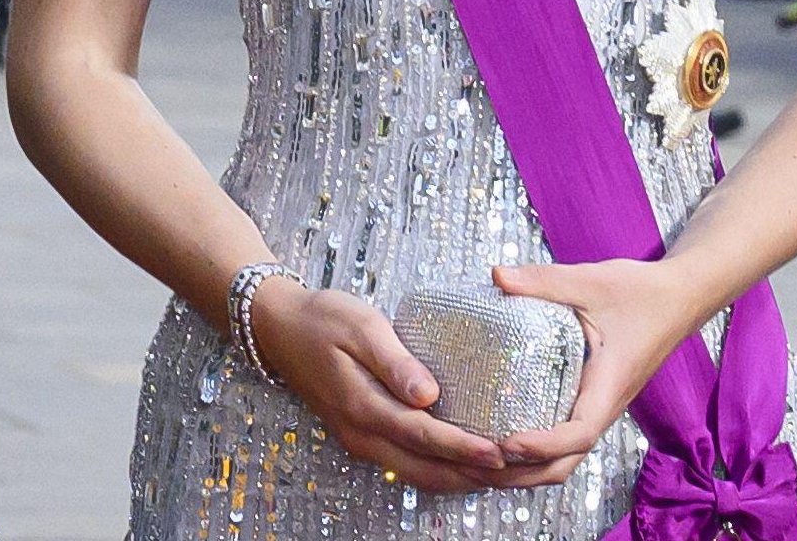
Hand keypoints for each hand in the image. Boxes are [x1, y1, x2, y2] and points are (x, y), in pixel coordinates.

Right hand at [250, 278, 507, 493]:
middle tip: (517, 472)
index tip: (501, 451)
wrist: (279, 328)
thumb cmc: (322, 319)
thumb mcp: (360, 326)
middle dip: (473, 476)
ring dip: (461, 478)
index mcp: (364, 408)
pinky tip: (468, 460)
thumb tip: (429, 393)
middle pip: (427, 470)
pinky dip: (442, 469)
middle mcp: (364, 436)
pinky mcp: (365, 435)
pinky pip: (410, 463)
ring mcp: (363, 441)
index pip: (424, 436)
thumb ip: (395, 362)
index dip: (464, 448)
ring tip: (504, 474)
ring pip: (419, 474)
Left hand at [485, 258, 684, 489]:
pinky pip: (563, 441)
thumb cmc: (639, 292)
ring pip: (563, 459)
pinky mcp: (591, 403)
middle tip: (477, 465)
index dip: (543, 445)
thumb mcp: (590, 281)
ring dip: (524, 471)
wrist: (676, 298)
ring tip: (480, 463)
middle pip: (564, 464)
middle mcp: (604, 407)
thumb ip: (544, 281)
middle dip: (522, 475)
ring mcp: (597, 409)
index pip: (579, 433)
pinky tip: (501, 440)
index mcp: (609, 385)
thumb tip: (496, 276)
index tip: (508, 442)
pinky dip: (533, 453)